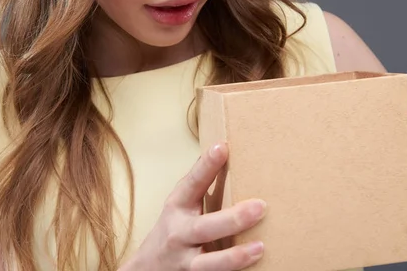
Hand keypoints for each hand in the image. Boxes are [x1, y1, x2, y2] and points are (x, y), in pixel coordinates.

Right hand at [120, 142, 266, 270]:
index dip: (206, 166)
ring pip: (208, 263)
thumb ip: (200, 184)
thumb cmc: (172, 229)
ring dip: (234, 256)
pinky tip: (255, 268)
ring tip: (260, 247)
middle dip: (233, 218)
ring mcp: (184, 262)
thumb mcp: (180, 205)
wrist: (145, 270)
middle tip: (260, 207)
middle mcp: (178, 235)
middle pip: (204, 228)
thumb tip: (225, 149)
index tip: (222, 148)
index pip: (191, 184)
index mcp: (177, 208)